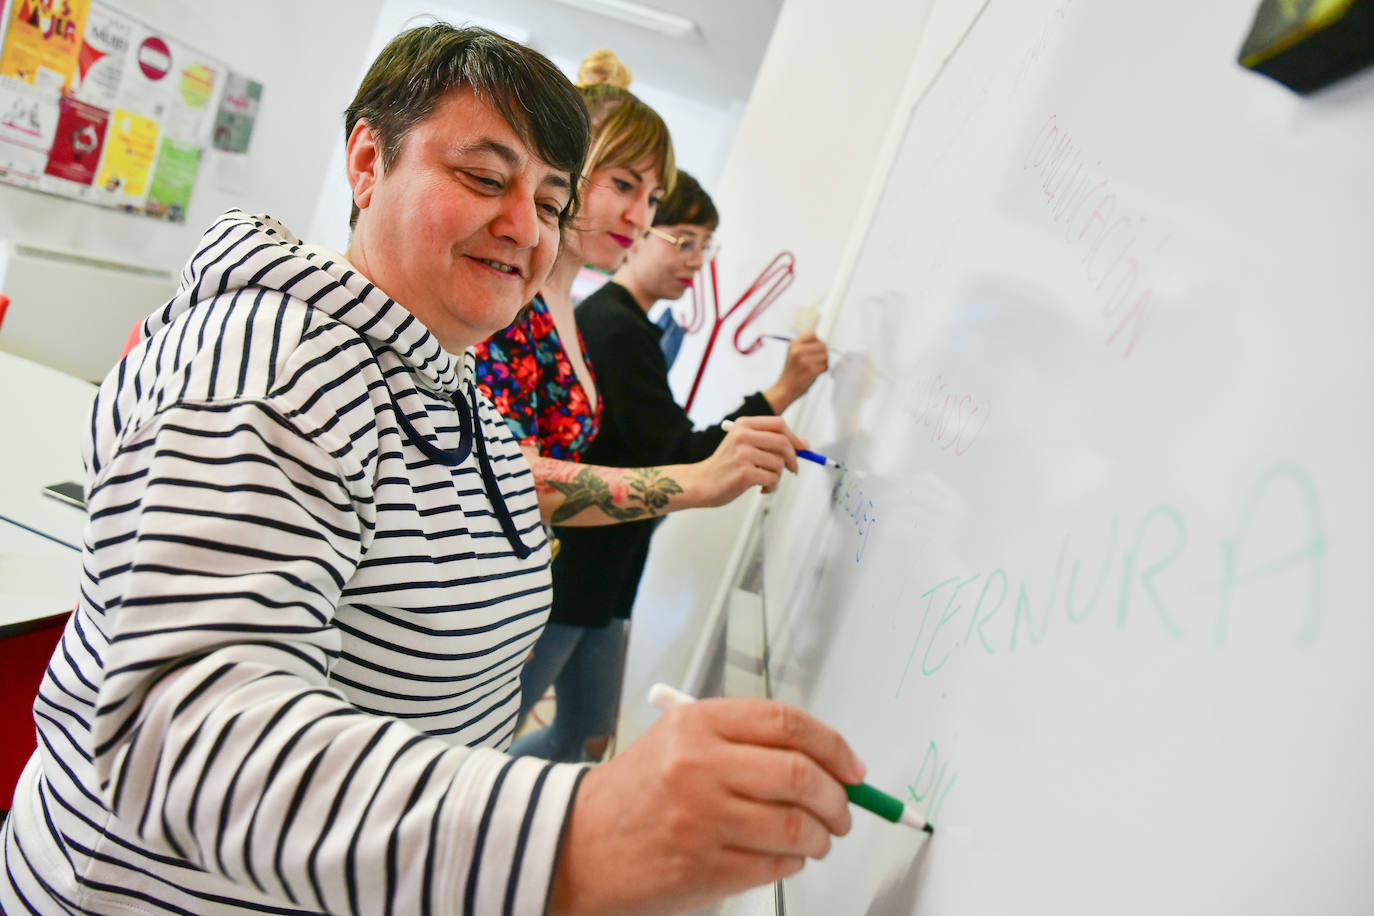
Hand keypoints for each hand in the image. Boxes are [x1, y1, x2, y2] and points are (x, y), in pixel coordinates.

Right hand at [549, 698, 864, 915]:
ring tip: (816, 838)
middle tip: (844, 810)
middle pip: (800, 775)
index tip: (852, 768)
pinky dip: (794, 863)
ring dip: (820, 837)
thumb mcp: (681, 742)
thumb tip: (827, 762)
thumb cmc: (638, 793)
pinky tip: (784, 857)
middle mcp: (699, 766)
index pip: (787, 724)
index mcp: (696, 724)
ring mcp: (701, 819)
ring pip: (796, 826)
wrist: (578, 844)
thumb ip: (747, 743)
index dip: (834, 746)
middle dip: (838, 799)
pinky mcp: (704, 867)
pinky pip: (776, 865)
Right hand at [687, 415, 806, 506]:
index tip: (802, 449)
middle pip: (783, 443)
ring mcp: (743, 454)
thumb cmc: (726, 465)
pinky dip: (772, 486)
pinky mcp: (745, 473)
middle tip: (792, 469)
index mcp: (743, 424)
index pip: (779, 424)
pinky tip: (761, 488)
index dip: (794, 437)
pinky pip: (773, 479)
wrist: (701, 482)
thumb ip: (772, 442)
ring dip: (778, 476)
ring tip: (766, 481)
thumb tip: (805, 444)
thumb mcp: (745, 445)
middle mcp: (743, 436)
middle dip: (793, 458)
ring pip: (779, 464)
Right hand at [763, 331, 828, 413]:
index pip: (813, 333)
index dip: (816, 341)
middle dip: (822, 353)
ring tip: (814, 367)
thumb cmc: (792, 372)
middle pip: (822, 344)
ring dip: (823, 362)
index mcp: (793, 344)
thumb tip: (823, 342)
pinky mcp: (811, 370)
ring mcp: (805, 360)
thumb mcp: (792, 353)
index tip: (814, 349)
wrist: (785, 388)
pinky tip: (814, 373)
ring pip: (826, 355)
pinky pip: (825, 366)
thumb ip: (805, 345)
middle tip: (815, 361)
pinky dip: (822, 370)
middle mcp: (798, 351)